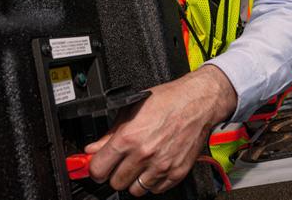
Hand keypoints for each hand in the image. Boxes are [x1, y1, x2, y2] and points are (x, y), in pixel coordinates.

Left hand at [85, 65, 236, 195]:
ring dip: (134, 180)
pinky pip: (156, 189)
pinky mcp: (176, 173)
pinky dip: (153, 182)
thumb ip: (110, 133)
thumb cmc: (168, 101)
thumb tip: (93, 148)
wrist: (198, 103)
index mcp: (128, 138)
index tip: (99, 165)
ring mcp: (161, 166)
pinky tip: (154, 166)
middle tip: (121, 163)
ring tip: (139, 165)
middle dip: (115, 174)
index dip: (96, 168)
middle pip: (115, 183)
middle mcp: (143, 155)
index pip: (98, 170)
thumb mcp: (131, 109)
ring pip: (135, 190)